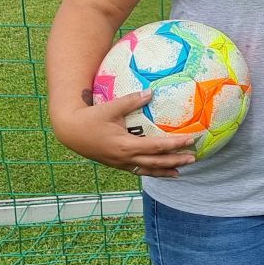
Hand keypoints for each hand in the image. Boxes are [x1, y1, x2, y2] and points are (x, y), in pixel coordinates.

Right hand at [52, 91, 197, 177]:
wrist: (70, 132)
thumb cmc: (90, 118)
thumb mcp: (110, 107)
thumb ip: (132, 100)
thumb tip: (152, 92)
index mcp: (126, 145)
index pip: (156, 147)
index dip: (175, 144)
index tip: (191, 140)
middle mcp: (125, 158)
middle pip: (155, 163)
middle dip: (175, 161)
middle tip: (193, 158)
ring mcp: (120, 163)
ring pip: (147, 170)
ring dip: (164, 171)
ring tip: (180, 172)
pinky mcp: (116, 164)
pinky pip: (137, 171)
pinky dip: (150, 172)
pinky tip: (159, 171)